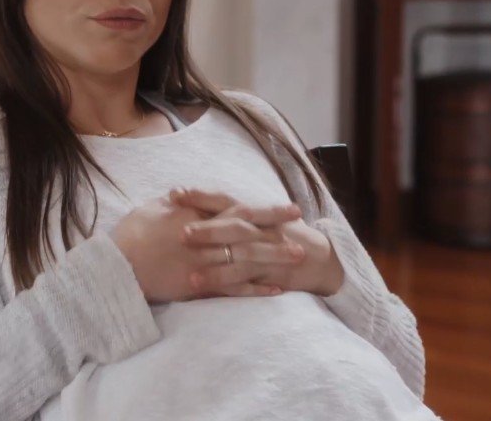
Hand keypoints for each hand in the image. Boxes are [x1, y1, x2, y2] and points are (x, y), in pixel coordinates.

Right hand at [111, 196, 304, 302]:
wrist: (115, 267)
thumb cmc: (129, 235)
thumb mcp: (150, 209)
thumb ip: (174, 202)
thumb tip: (186, 194)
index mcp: (191, 215)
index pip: (234, 209)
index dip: (263, 209)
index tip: (287, 208)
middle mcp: (201, 237)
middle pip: (245, 230)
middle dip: (275, 227)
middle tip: (302, 226)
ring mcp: (201, 262)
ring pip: (244, 258)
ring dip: (273, 257)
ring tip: (298, 257)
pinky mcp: (197, 285)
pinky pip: (231, 287)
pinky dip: (253, 288)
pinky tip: (275, 289)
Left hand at [173, 189, 344, 296]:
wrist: (316, 256)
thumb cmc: (275, 232)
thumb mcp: (251, 217)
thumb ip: (222, 211)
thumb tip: (180, 202)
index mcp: (250, 213)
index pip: (224, 199)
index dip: (200, 196)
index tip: (174, 194)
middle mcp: (259, 230)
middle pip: (233, 227)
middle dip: (208, 231)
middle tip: (181, 234)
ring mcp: (268, 254)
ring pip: (241, 260)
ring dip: (217, 269)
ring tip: (191, 278)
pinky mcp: (272, 276)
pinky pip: (251, 285)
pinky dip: (235, 289)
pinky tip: (216, 295)